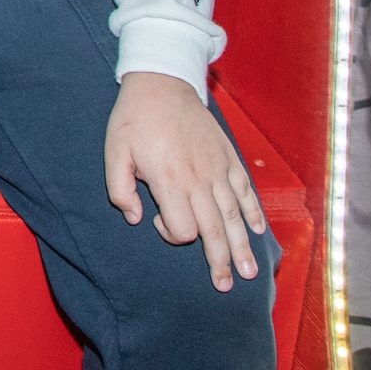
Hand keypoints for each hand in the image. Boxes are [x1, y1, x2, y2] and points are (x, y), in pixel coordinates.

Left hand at [103, 72, 266, 291]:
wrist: (161, 83)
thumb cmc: (134, 119)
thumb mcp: (114, 152)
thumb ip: (119, 190)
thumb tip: (136, 218)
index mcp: (170, 180)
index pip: (183, 228)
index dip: (172, 235)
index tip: (160, 222)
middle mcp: (199, 179)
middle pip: (214, 230)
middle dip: (221, 261)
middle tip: (225, 286)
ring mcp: (218, 169)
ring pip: (234, 215)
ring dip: (242, 246)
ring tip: (249, 271)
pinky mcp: (228, 157)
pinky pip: (245, 190)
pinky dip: (252, 211)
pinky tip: (256, 230)